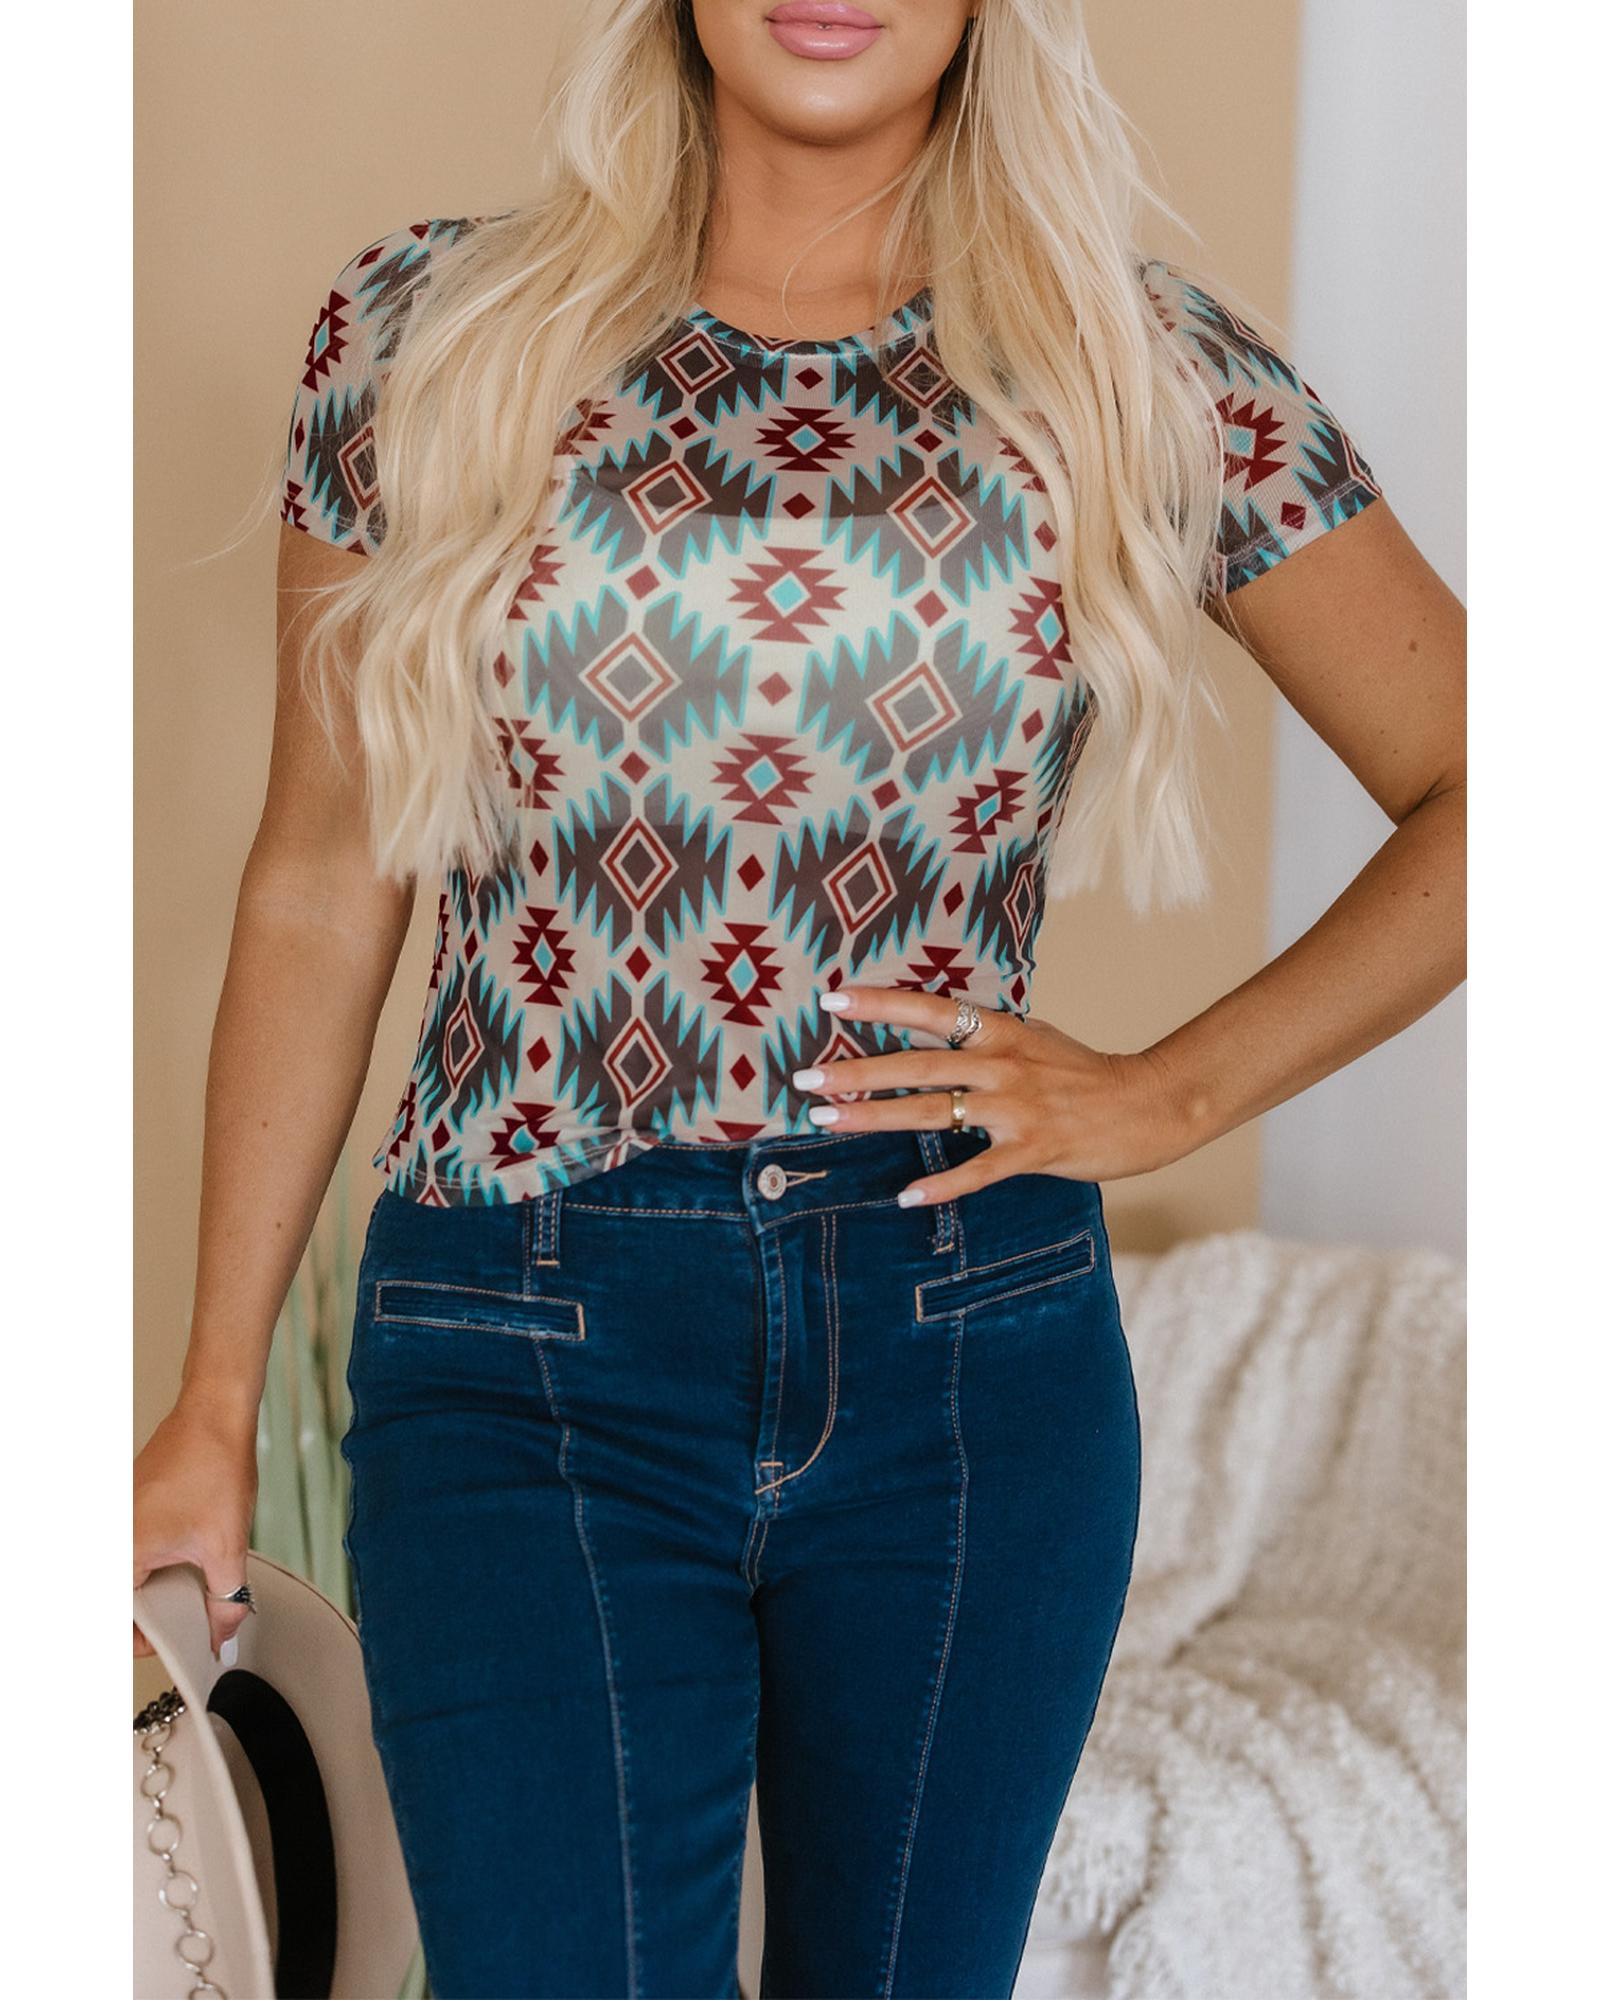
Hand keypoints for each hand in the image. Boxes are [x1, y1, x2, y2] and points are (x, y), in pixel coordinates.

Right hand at [134, 1390, 259, 1662]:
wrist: (214, 1414)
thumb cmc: (214, 1467)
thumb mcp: (227, 1547)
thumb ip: (225, 1602)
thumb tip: (223, 1638)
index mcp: (124, 1551)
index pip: (119, 1618)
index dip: (144, 1639)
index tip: (171, 1643)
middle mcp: (112, 1535)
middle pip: (124, 1596)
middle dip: (156, 1613)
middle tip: (188, 1616)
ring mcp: (118, 1518)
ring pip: (129, 1572)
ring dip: (158, 1584)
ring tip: (193, 1582)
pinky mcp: (130, 1505)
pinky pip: (135, 1547)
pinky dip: (158, 1560)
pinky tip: (188, 1555)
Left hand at [792, 983, 1199, 1203]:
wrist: (1149, 1104)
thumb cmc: (1087, 1073)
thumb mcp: (1035, 1037)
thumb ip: (987, 1035)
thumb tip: (940, 1027)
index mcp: (1002, 1032)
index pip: (930, 1011)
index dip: (881, 1004)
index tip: (832, 1000)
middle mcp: (1003, 1065)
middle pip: (917, 1065)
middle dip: (857, 1070)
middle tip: (806, 1078)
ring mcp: (1017, 1109)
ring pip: (935, 1112)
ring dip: (877, 1117)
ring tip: (829, 1119)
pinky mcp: (1035, 1150)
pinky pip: (979, 1171)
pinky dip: (943, 1185)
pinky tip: (907, 1196)